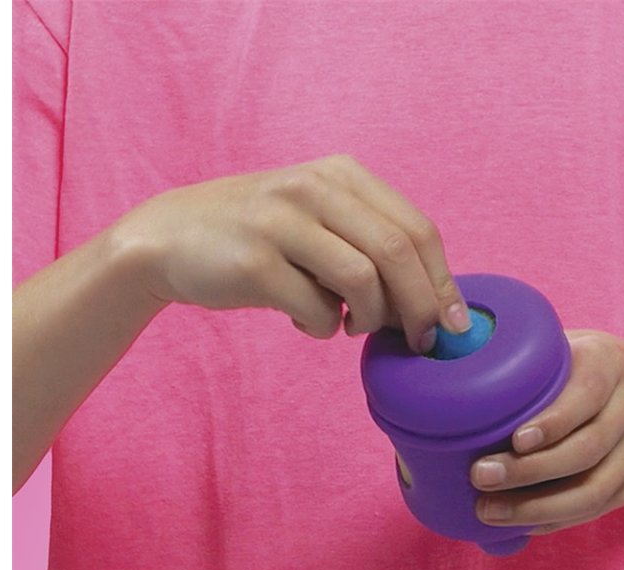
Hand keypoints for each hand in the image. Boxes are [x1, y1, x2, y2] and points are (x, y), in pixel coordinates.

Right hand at [112, 154, 470, 351]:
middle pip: (397, 253)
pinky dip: (323, 327)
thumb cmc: (259, 238)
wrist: (169, 238)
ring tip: (352, 325)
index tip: (454, 323)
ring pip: (363, 281)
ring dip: (369, 318)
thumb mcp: (317, 219)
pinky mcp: (255, 261)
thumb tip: (430, 303)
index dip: (442, 281)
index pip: (416, 229)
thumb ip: (369, 244)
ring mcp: (282, 221)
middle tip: (420, 341)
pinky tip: (308, 321)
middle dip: (420, 306)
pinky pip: (317, 309)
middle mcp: (314, 187)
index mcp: (340, 174)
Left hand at [470, 330, 623, 534]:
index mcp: (610, 365)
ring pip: (592, 490)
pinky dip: (551, 521)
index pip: (587, 394)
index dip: (553, 421)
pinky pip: (592, 511)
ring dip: (536, 507)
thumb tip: (454, 369)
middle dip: (530, 471)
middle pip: (586, 450)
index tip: (515, 439)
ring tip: (487, 510)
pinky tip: (516, 524)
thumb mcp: (567, 346)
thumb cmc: (583, 368)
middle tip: (480, 477)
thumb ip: (525, 357)